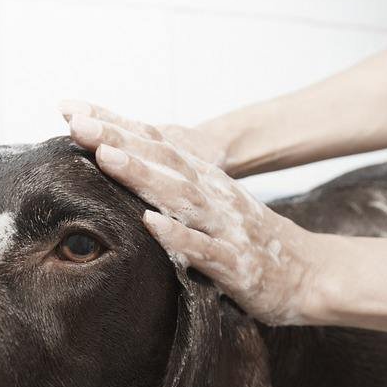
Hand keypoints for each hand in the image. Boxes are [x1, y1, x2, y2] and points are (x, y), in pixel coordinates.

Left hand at [59, 99, 333, 325]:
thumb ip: (177, 192)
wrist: (313, 274)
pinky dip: (177, 236)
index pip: (156, 146)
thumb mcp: (214, 210)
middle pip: (163, 162)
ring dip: (143, 176)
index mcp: (205, 182)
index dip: (116, 127)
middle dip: (119, 140)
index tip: (73, 111)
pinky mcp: (236, 264)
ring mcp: (225, 228)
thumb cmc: (254, 244)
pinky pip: (203, 249)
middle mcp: (214, 197)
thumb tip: (130, 176)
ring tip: (107, 157)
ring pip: (180, 197)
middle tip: (78, 123)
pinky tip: (151, 224)